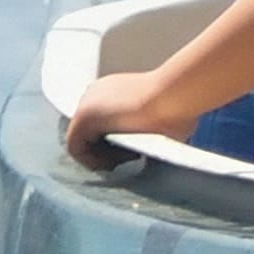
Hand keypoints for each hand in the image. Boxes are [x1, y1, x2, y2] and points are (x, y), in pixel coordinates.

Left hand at [57, 62, 187, 162]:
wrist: (174, 93)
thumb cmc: (177, 105)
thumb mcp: (162, 116)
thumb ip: (146, 128)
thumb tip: (147, 146)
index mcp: (115, 88)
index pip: (105, 123)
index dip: (116, 144)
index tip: (136, 152)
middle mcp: (96, 92)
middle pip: (91, 133)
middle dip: (108, 151)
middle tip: (128, 161)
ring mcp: (87, 103)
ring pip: (84, 141)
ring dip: (102, 157)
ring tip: (125, 163)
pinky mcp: (82, 118)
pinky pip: (76, 148)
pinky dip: (92, 161)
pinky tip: (114, 165)